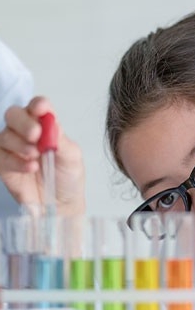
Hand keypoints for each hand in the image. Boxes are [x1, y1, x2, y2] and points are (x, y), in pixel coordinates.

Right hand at [0, 96, 85, 214]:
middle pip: (14, 114)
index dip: (38, 105)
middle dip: (24, 122)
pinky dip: (15, 161)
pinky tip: (30, 168)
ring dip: (20, 144)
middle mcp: (26, 133)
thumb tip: (51, 122)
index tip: (41, 110)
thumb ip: (60, 139)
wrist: (61, 204)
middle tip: (36, 135)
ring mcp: (13, 148)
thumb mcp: (72, 156)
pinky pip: (0, 156)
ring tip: (36, 157)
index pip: (37, 107)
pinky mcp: (3, 165)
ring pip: (5, 134)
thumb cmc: (68, 177)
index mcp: (46, 126)